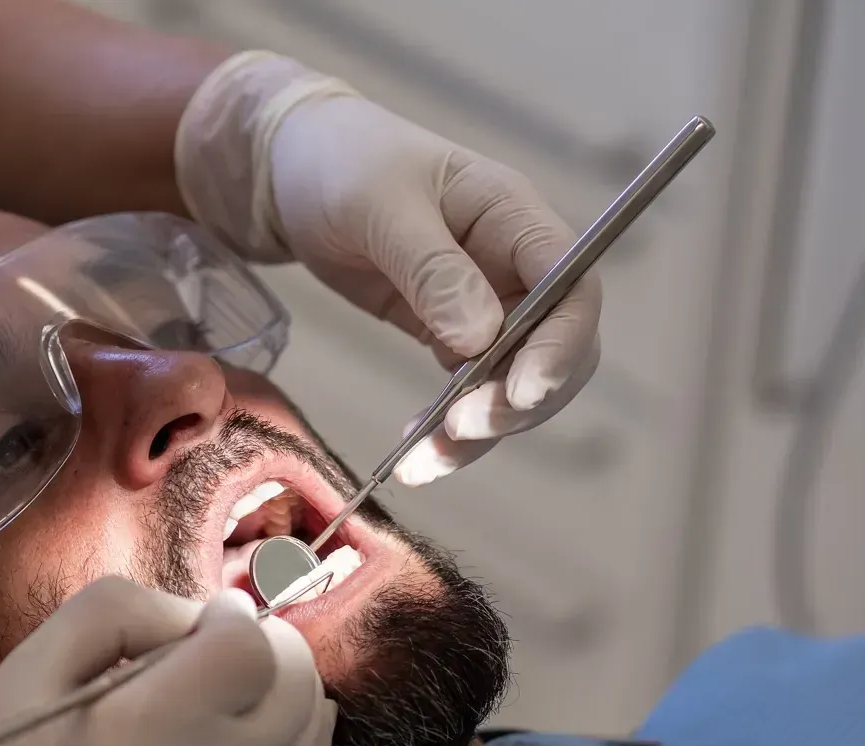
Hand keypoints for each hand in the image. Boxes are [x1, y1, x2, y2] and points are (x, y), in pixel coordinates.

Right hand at [0, 578, 333, 745]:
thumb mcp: (29, 665)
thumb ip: (125, 613)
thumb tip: (207, 617)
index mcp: (135, 732)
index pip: (249, 652)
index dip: (236, 619)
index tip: (207, 619)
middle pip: (297, 693)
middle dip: (277, 649)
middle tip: (235, 644)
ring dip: (292, 699)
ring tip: (250, 686)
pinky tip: (266, 736)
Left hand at [177, 52, 600, 482]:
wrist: (292, 170)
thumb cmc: (341, 164)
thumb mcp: (380, 206)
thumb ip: (432, 268)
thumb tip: (480, 337)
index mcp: (512, 216)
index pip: (572, 286)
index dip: (561, 345)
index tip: (520, 391)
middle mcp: (513, 264)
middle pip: (556, 348)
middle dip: (519, 400)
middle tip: (460, 429)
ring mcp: (486, 303)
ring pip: (514, 383)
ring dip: (482, 430)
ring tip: (426, 461)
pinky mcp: (450, 333)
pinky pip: (468, 391)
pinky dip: (449, 429)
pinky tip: (417, 454)